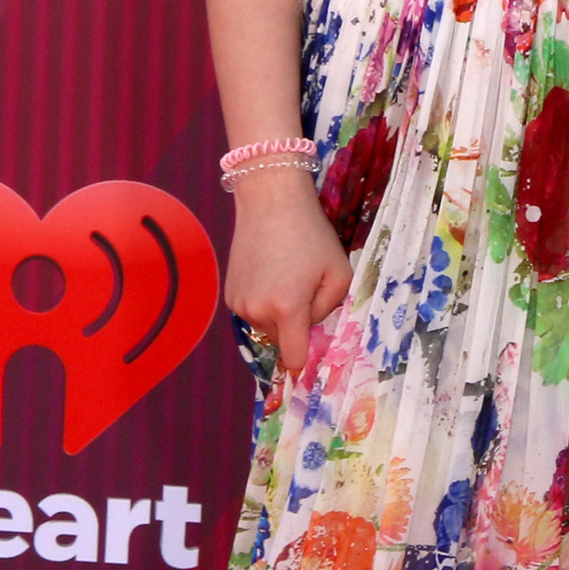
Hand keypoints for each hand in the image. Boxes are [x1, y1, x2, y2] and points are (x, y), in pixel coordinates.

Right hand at [221, 172, 351, 373]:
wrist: (271, 205)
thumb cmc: (311, 236)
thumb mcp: (339, 273)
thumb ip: (330, 309)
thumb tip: (313, 328)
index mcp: (287, 308)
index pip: (293, 357)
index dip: (305, 362)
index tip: (314, 364)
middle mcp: (257, 311)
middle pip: (283, 340)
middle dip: (298, 327)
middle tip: (309, 293)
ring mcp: (238, 304)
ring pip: (268, 327)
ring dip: (282, 315)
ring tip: (291, 279)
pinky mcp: (229, 295)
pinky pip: (254, 313)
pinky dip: (266, 304)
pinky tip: (274, 276)